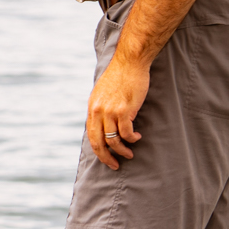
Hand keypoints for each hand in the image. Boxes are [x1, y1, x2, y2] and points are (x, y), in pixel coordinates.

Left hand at [86, 53, 148, 169]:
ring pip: (114, 140)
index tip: (107, 158)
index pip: (91, 136)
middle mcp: (98, 111)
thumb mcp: (102, 93)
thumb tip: (102, 124)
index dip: (99, 151)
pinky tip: (137, 137)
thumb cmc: (119, 77)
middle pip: (99, 142)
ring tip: (130, 153)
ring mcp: (110, 111)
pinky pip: (127, 133)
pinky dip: (132, 139)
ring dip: (122, 150)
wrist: (130, 63)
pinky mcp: (124, 110)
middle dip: (107, 157)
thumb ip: (101, 108)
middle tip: (116, 165)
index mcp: (92, 108)